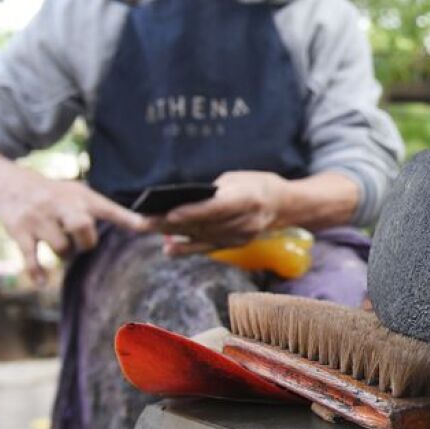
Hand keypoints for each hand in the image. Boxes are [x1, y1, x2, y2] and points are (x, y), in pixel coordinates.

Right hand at [0, 170, 147, 284]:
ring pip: (61, 247)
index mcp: (81, 198)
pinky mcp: (21, 232)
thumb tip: (142, 225)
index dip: (129, 219)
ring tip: (61, 247)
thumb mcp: (79, 193)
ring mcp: (40, 219)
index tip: (147, 226)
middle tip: (83, 243)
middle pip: (82, 226)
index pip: (109, 208)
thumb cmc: (56, 194)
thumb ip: (105, 209)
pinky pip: (31, 257)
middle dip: (87, 242)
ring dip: (64, 254)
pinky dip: (37, 272)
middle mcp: (62, 206)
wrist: (11, 184)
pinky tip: (42, 282)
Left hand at [153, 171, 286, 255]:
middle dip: (173, 223)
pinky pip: (209, 247)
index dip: (193, 212)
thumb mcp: (236, 179)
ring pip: (204, 237)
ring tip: (149, 228)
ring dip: (175, 234)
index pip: (217, 207)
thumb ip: (212, 193)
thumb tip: (181, 202)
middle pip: (205, 224)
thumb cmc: (257, 183)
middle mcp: (247, 221)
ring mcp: (243, 236)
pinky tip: (169, 248)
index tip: (169, 213)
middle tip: (144, 221)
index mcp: (250, 198)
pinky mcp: (237, 244)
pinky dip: (188, 248)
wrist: (285, 204)